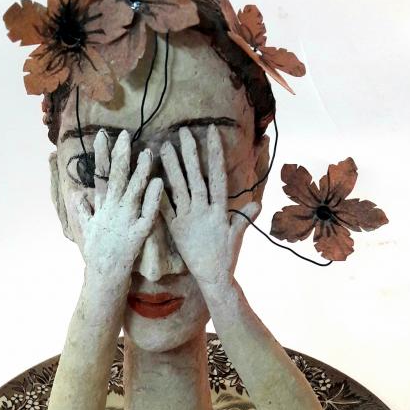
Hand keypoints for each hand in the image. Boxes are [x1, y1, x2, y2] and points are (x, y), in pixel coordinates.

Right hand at [70, 129, 163, 289]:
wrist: (104, 276)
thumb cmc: (97, 253)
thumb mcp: (87, 229)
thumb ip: (84, 210)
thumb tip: (77, 194)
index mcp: (103, 206)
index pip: (101, 174)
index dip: (101, 154)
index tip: (102, 135)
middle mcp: (113, 209)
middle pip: (117, 177)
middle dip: (121, 154)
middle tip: (125, 134)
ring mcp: (125, 220)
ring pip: (134, 190)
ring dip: (140, 170)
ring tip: (147, 153)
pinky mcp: (138, 233)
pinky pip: (148, 212)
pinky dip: (152, 197)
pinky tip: (158, 183)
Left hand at [159, 125, 260, 291]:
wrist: (213, 277)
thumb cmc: (226, 256)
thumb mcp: (237, 234)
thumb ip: (244, 217)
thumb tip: (257, 204)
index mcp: (220, 209)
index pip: (218, 176)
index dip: (215, 153)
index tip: (211, 133)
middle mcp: (204, 211)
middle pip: (196, 177)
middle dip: (190, 153)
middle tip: (183, 131)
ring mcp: (189, 219)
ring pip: (179, 188)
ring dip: (172, 167)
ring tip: (164, 146)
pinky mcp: (176, 229)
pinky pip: (165, 209)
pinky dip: (158, 194)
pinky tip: (151, 178)